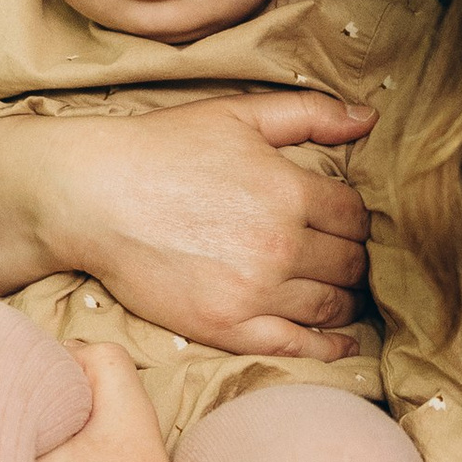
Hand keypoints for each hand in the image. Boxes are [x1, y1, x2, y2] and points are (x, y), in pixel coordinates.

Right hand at [0, 90, 375, 359]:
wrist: (92, 195)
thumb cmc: (162, 149)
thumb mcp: (238, 115)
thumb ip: (310, 114)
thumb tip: (370, 117)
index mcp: (289, 190)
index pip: (355, 216)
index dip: (357, 220)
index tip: (346, 224)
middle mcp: (281, 244)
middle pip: (349, 262)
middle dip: (354, 260)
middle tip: (347, 261)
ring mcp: (255, 291)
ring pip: (330, 304)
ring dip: (344, 300)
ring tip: (343, 295)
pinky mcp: (226, 327)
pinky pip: (297, 345)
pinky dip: (328, 347)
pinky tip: (341, 344)